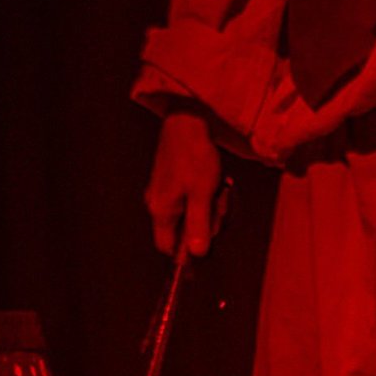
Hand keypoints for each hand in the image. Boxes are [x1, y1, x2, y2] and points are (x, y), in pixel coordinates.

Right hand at [145, 109, 225, 256]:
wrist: (188, 121)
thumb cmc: (194, 155)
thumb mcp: (202, 194)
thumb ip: (199, 225)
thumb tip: (196, 253)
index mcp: (160, 209)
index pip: (168, 247)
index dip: (186, 251)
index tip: (205, 245)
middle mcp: (157, 203)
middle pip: (183, 229)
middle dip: (205, 221)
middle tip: (217, 203)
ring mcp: (164, 190)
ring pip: (190, 212)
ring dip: (208, 205)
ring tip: (217, 187)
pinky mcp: (173, 179)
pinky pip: (191, 197)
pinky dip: (205, 193)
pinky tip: (213, 180)